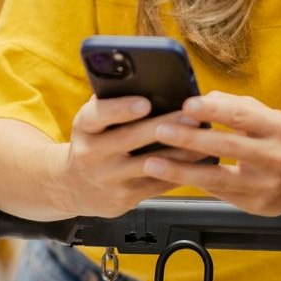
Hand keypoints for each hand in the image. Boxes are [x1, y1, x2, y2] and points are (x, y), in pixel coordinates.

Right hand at [61, 97, 201, 218]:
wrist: (76, 186)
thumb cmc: (94, 142)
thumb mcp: (93, 123)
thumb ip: (112, 103)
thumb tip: (147, 82)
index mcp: (84, 128)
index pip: (96, 115)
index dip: (120, 109)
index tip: (144, 103)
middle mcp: (90, 154)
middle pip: (130, 138)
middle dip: (164, 126)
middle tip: (191, 116)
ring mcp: (107, 178)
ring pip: (149, 164)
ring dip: (180, 152)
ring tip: (204, 138)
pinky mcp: (123, 198)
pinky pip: (157, 184)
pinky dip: (180, 172)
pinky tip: (198, 162)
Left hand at [142, 92, 280, 216]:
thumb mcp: (270, 118)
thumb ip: (237, 107)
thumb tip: (203, 99)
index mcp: (277, 128)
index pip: (242, 116)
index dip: (213, 111)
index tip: (187, 105)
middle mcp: (274, 157)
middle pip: (227, 147)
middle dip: (189, 139)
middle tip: (160, 131)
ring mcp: (265, 185)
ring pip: (218, 178)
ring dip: (181, 171)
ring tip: (153, 163)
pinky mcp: (256, 206)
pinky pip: (219, 193)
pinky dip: (193, 184)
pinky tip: (171, 178)